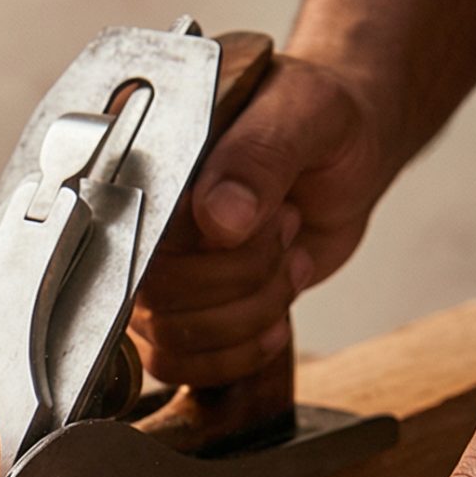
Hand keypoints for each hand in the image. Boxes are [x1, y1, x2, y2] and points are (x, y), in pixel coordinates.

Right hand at [129, 54, 392, 386]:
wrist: (345, 151)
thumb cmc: (320, 118)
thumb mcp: (305, 112)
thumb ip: (260, 156)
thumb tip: (219, 220)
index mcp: (140, 158)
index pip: (133, 228)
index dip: (200, 242)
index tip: (255, 220)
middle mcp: (130, 219)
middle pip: (152, 293)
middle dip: (241, 276)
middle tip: (284, 228)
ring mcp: (149, 270)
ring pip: (170, 336)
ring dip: (249, 312)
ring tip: (286, 258)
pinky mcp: (177, 308)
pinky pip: (177, 364)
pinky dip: (236, 352)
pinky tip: (276, 314)